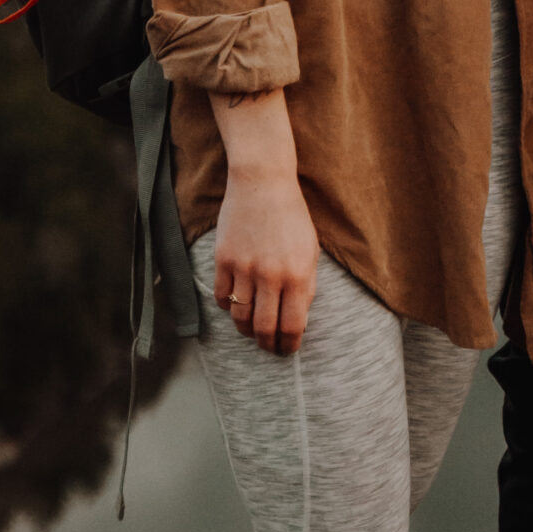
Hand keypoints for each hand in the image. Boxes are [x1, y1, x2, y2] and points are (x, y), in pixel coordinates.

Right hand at [207, 88, 319, 352]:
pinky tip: (237, 303)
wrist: (263, 181)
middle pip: (263, 329)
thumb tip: (297, 321)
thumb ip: (306, 286)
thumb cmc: (291, 216)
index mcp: (298, 274)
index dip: (288, 345)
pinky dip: (229, 307)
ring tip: (252, 328)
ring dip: (247, 329)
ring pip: (240, 318)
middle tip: (269, 345)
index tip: (287, 350)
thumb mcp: (310, 250)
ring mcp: (245, 268)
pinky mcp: (223, 260)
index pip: (292, 327)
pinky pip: (223, 298)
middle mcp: (271, 276)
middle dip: (267, 344)